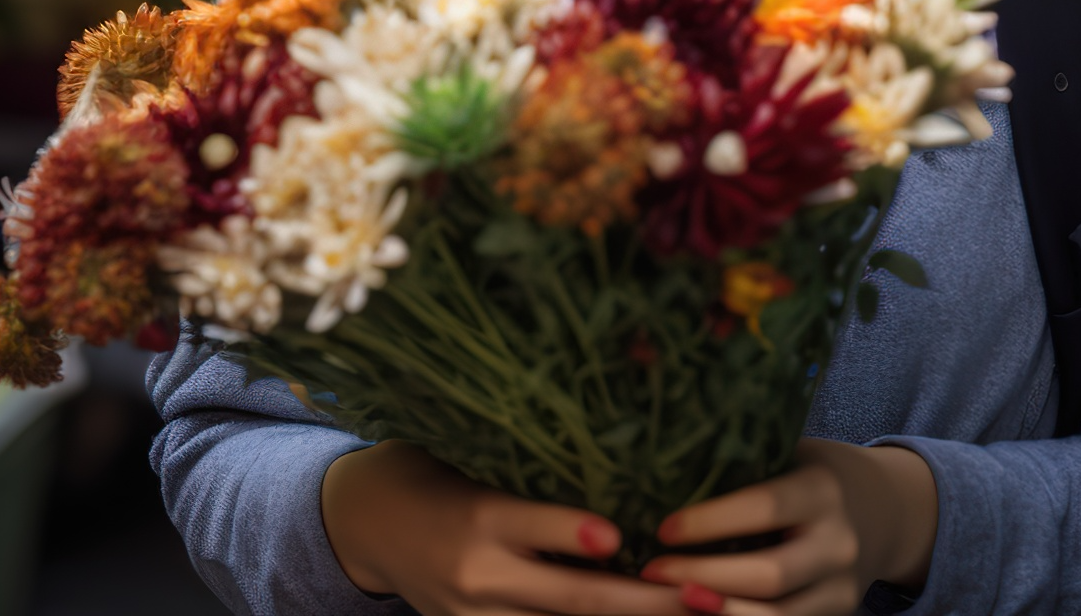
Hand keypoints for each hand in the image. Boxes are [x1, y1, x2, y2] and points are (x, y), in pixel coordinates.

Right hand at [319, 442, 683, 615]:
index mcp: (485, 515)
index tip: (618, 537)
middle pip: (572, 596)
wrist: (375, 525)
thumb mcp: (490, 478)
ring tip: (692, 615)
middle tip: (705, 599)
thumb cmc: (450, 485)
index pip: (536, 525)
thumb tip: (623, 526)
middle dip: (645, 602)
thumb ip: (546, 505)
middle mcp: (482, 573)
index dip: (573, 533)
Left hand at [640, 440, 939, 614]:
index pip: (765, 508)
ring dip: (718, 611)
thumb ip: (744, 467)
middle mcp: (839, 543)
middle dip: (703, 576)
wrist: (886, 511)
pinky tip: (700, 612)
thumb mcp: (792, 456)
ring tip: (671, 600)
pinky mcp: (838, 615)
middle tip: (651, 571)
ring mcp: (842, 588)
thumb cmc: (814, 475)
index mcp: (823, 490)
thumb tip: (660, 470)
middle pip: (768, 574)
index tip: (662, 529)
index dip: (710, 522)